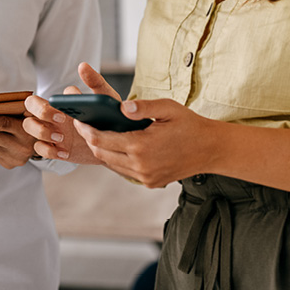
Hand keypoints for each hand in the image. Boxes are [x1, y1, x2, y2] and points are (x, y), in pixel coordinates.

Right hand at [22, 62, 115, 164]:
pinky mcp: (54, 148)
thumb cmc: (108, 116)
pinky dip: (49, 150)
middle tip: (60, 120)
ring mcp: (51, 131)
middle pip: (29, 106)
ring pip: (29, 126)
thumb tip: (83, 66)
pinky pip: (39, 149)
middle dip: (40, 112)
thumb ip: (95, 81)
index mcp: (62, 102)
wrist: (116, 143)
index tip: (66, 112)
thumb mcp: (105, 98)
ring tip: (61, 138)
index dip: (52, 104)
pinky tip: (64, 152)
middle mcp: (52, 114)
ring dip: (41, 132)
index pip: (43, 97)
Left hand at [73, 97, 223, 187]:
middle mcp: (141, 166)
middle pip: (102, 153)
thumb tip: (121, 107)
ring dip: (102, 150)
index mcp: (142, 146)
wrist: (210, 149)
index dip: (87, 130)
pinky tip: (115, 145)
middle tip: (83, 125)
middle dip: (90, 139)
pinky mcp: (150, 183)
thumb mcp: (168, 108)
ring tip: (96, 134)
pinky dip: (116, 159)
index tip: (78, 120)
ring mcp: (145, 177)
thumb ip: (143, 106)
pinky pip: (124, 171)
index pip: (102, 139)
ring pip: (112, 164)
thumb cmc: (189, 124)